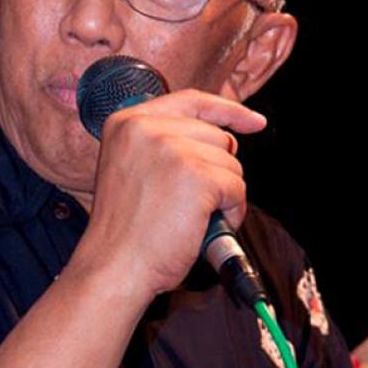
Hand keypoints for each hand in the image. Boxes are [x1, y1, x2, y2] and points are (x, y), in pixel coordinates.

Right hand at [72, 89, 265, 300]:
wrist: (113, 267)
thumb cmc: (124, 233)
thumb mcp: (132, 170)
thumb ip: (164, 146)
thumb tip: (223, 138)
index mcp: (126, 123)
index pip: (190, 101)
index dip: (227, 111)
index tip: (254, 122)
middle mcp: (146, 128)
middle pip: (216, 136)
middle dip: (217, 170)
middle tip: (189, 203)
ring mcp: (171, 149)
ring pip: (230, 163)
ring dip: (223, 195)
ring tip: (190, 218)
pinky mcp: (196, 175)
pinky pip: (237, 187)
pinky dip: (230, 212)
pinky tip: (202, 227)